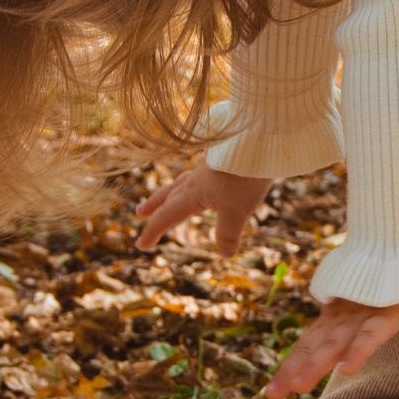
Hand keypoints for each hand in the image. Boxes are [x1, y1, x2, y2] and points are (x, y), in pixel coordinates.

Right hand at [135, 163, 273, 254]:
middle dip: (154, 207)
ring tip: (161, 198)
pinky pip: (195, 177)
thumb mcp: (237, 212)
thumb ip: (228, 234)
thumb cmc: (245, 178)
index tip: (140, 245)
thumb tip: (225, 254)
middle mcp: (195, 182)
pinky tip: (198, 183)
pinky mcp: (218, 164)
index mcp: (193, 194)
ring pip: (180, 184)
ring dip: (167, 193)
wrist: (259, 144)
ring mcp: (206, 171)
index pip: (167, 215)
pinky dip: (188, 185)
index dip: (153, 231)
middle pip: (168, 196)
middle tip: (139, 213)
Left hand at [263, 298, 398, 398]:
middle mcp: (342, 319)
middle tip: (272, 393)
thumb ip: (343, 329)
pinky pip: (370, 335)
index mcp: (334, 318)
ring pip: (335, 343)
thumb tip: (332, 355)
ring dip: (315, 364)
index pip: (307, 344)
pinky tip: (347, 369)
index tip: (270, 391)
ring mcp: (362, 317)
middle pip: (314, 347)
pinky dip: (358, 351)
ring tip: (298, 386)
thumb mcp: (358, 307)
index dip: (288, 366)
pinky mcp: (387, 316)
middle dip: (293, 369)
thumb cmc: (381, 282)